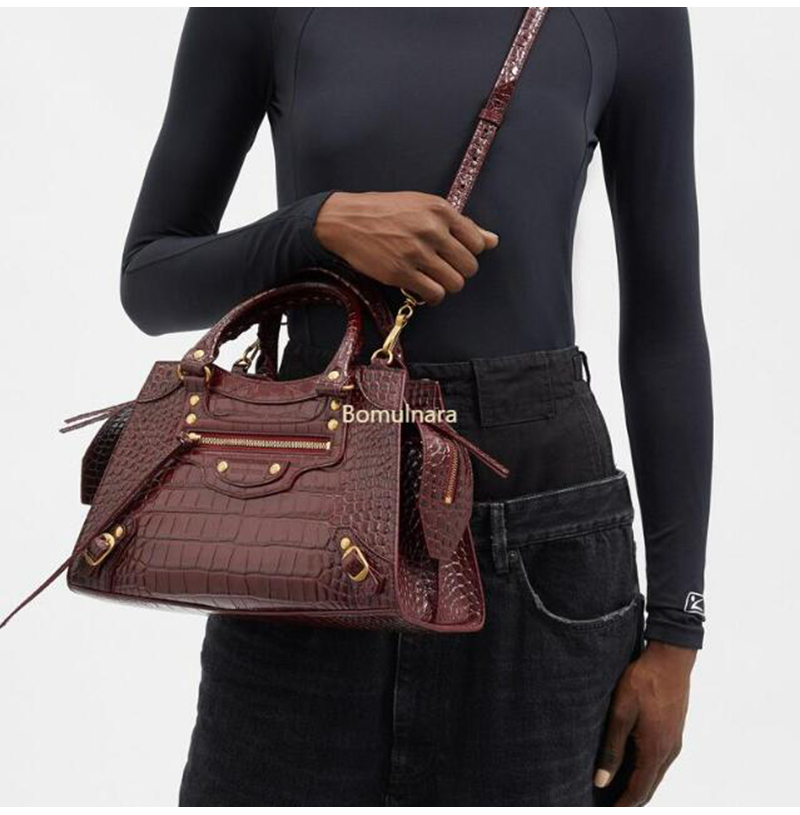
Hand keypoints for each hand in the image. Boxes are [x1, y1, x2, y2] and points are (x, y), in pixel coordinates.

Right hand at [314, 191, 498, 303]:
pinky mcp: (401, 272)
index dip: (469, 253)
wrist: (346, 220)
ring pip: (455, 283)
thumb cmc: (385, 212)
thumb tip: (493, 240)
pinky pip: (434, 294)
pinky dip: (433, 296)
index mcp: (440, 210)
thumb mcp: (424, 207)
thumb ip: (461, 224)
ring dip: (446, 286)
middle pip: (469, 266)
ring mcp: (416, 253)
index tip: (453, 254)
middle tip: (442, 268)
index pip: (478, 243)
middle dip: (459, 272)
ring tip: (432, 279)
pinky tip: (423, 289)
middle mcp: (431, 230)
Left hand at [595, 641, 696, 805]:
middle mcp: (668, 751)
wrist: (670, 658)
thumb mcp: (620, 712)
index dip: (622, 805)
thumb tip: (601, 780)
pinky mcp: (673, 731)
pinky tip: (628, 763)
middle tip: (607, 801)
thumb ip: (611, 748)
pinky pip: (659, 761)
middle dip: (629, 799)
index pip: (638, 791)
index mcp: (655, 750)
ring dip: (637, 784)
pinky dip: (644, 770)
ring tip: (613, 786)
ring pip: (654, 774)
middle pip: (648, 787)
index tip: (607, 810)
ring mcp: (673, 742)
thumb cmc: (643, 681)